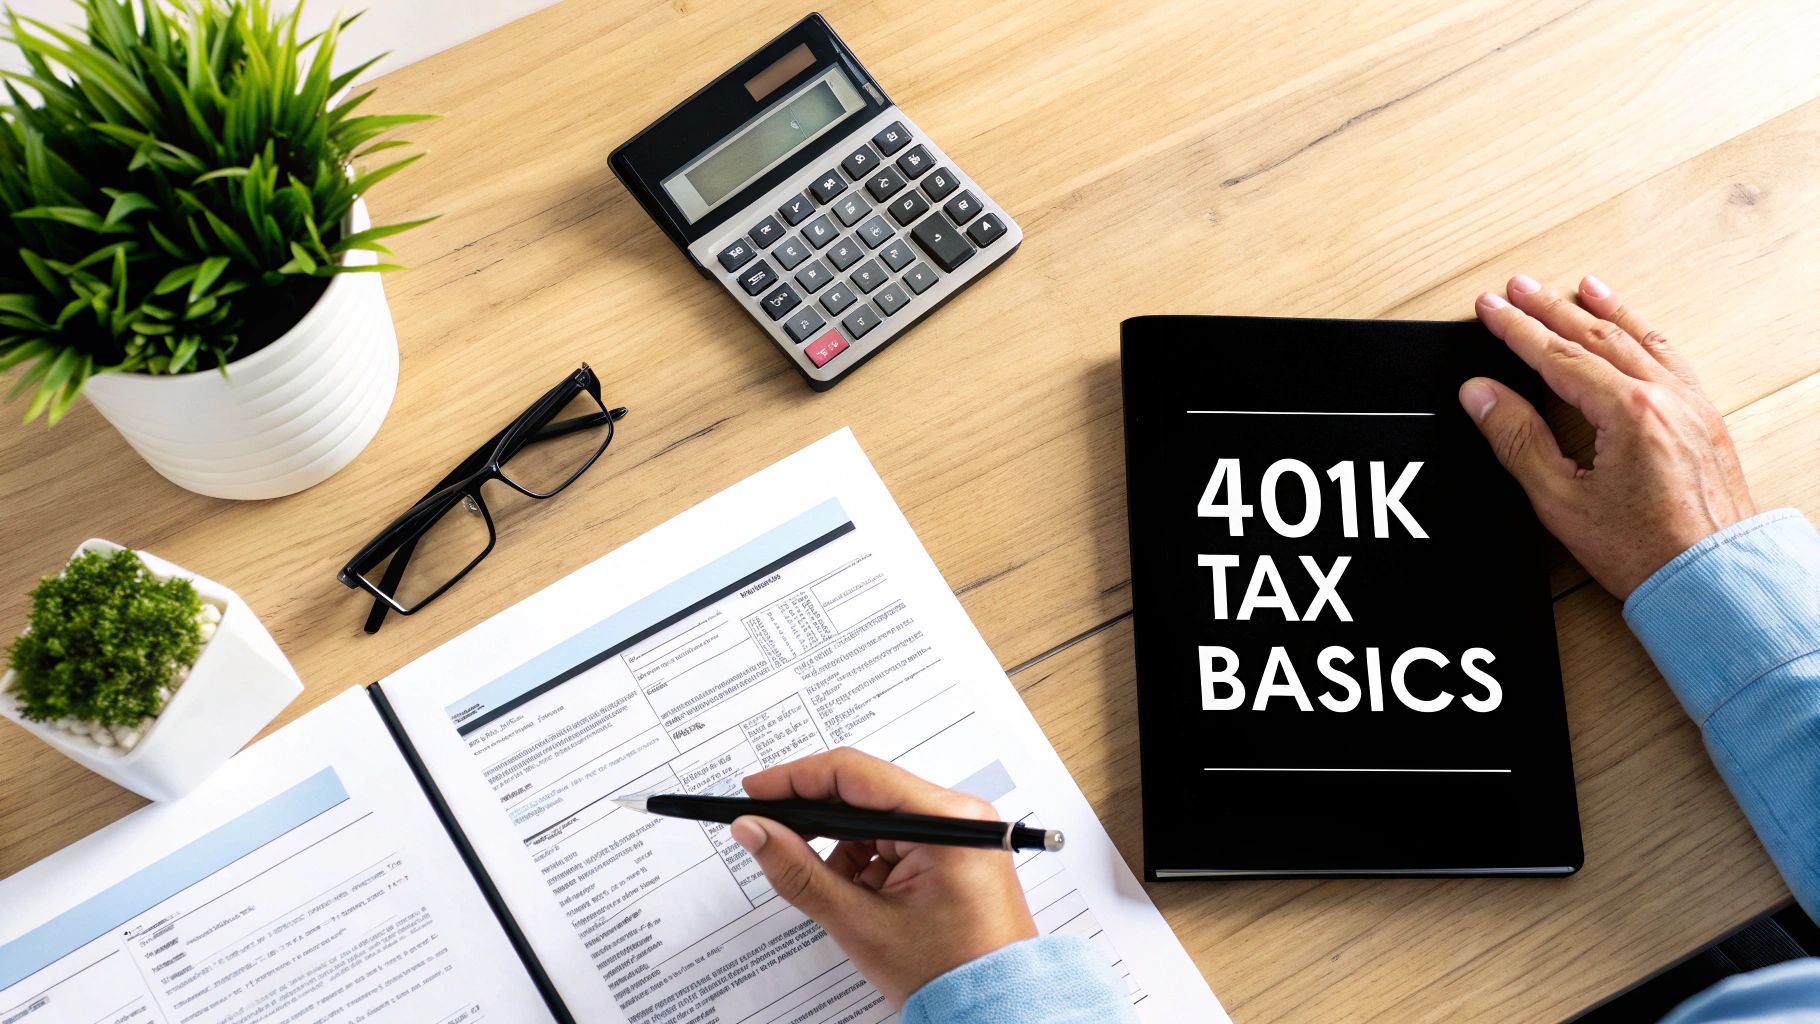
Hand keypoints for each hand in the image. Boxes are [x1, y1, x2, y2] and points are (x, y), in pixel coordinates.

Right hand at [732, 749, 1036, 1006]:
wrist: (993, 1008)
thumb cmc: (946, 972)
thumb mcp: (860, 922)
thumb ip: (798, 871)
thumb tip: (754, 830)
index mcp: (946, 820)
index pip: (855, 774)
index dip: (796, 778)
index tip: (756, 790)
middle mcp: (959, 813)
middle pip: (865, 793)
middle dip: (818, 822)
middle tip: (774, 838)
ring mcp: (959, 830)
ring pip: (877, 818)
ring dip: (846, 850)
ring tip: (849, 899)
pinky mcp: (954, 848)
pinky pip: (896, 837)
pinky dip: (869, 862)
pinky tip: (865, 898)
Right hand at [1460, 273, 1755, 599]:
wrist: (1710, 580)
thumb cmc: (1645, 550)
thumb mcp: (1560, 499)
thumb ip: (1517, 439)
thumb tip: (1482, 395)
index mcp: (1628, 412)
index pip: (1558, 355)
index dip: (1516, 329)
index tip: (1489, 308)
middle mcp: (1664, 397)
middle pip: (1595, 336)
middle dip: (1548, 309)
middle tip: (1515, 289)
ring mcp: (1689, 403)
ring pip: (1638, 338)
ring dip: (1600, 310)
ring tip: (1575, 288)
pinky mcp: (1703, 417)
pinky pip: (1670, 356)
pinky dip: (1643, 332)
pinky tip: (1632, 325)